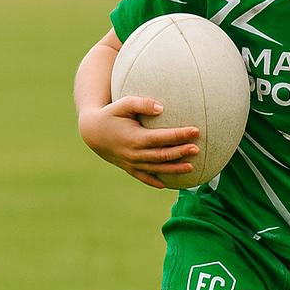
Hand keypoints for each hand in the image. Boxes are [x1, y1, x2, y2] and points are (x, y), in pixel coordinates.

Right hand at [78, 97, 199, 189]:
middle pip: (162, 155)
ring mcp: (131, 163)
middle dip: (181, 152)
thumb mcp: (123, 104)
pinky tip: (166, 186)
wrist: (92, 131)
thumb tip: (162, 107)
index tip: (196, 131)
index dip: (180, 135)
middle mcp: (135, 153)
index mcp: (135, 137)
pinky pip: (143, 178)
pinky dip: (154, 182)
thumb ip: (142, 103)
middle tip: (197, 149)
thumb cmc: (111, 114)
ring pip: (156, 169)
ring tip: (191, 167)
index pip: (163, 137)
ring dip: (174, 169)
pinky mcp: (128, 168)